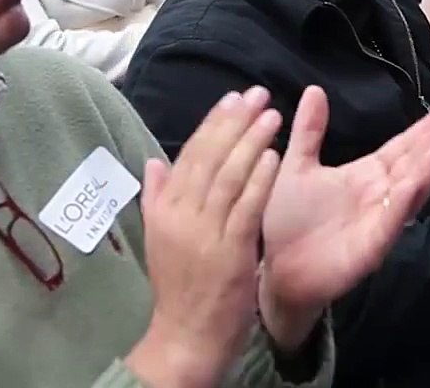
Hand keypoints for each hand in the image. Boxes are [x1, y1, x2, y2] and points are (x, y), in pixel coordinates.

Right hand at [127, 87, 283, 387]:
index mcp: (164, 209)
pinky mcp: (230, 251)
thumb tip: (154, 162)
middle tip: (256, 93)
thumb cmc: (179, 287)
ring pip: (229, 176)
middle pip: (209, 158)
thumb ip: (157, 198)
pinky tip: (275, 156)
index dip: (212, 123)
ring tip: (270, 114)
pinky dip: (260, 179)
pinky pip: (246, 207)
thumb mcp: (159, 239)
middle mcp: (181, 216)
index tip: (231, 98)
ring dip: (251, 141)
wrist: (186, 336)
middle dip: (234, 122)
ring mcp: (205, 233)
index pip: (189, 155)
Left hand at [259, 87, 429, 349]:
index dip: (423, 130)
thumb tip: (314, 89)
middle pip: (413, 164)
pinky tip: (416, 182)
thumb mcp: (298, 166)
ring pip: (409, 190)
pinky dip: (404, 201)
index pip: (401, 148)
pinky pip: (391, 221)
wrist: (276, 268)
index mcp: (365, 175)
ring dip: (427, 169)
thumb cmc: (288, 218)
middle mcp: (380, 195)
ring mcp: (379, 221)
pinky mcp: (372, 246)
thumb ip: (308, 130)